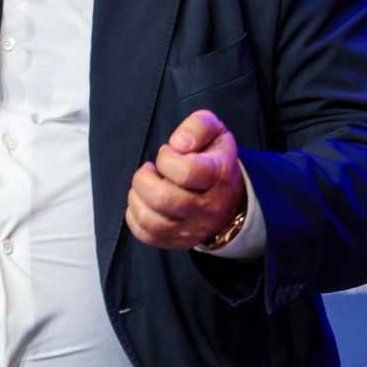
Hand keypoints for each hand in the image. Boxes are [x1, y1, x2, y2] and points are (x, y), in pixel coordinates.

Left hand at [126, 110, 245, 249]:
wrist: (232, 197)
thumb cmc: (213, 158)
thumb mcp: (215, 131)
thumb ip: (199, 126)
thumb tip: (178, 143)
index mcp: (218, 176)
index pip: (184, 171)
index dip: (166, 158)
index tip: (167, 153)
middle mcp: (208, 207)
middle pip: (163, 199)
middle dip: (143, 179)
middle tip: (149, 170)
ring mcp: (194, 228)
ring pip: (152, 221)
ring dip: (137, 198)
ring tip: (144, 185)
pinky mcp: (179, 240)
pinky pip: (146, 235)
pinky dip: (134, 216)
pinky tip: (142, 201)